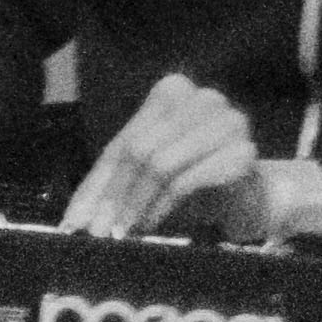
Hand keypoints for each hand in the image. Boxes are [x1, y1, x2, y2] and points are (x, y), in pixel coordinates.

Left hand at [58, 70, 272, 242]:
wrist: (250, 197)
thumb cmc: (191, 180)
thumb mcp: (142, 176)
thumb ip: (107, 189)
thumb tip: (72, 222)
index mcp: (173, 90)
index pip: (125, 142)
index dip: (100, 185)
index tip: (77, 223)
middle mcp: (203, 98)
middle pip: (140, 151)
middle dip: (116, 197)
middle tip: (101, 232)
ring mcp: (228, 121)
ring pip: (160, 164)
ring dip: (138, 204)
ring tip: (127, 230)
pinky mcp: (243, 152)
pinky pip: (187, 180)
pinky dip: (163, 206)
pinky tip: (153, 223)